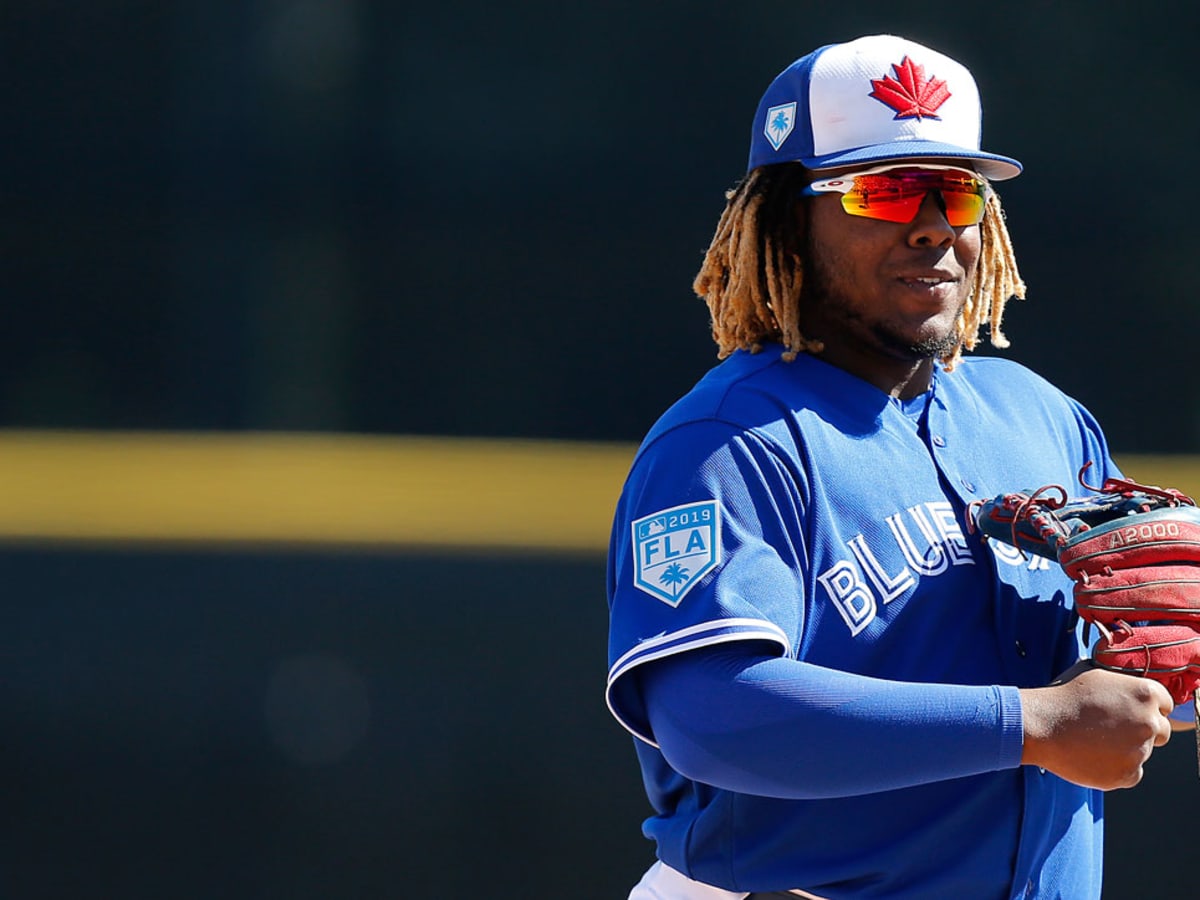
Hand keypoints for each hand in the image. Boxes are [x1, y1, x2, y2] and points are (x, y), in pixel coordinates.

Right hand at [1019, 662, 1173, 789]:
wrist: (1041, 725)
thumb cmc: (1063, 697)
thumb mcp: (1095, 674)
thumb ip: (1123, 683)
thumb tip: (1131, 686)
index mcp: (1147, 693)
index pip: (1165, 704)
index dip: (1146, 708)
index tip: (1129, 712)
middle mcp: (1150, 722)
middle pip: (1160, 731)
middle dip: (1141, 730)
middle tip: (1112, 729)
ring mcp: (1141, 750)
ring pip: (1142, 752)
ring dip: (1125, 749)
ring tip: (1093, 741)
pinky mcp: (1129, 774)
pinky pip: (1131, 773)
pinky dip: (1116, 768)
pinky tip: (1093, 756)